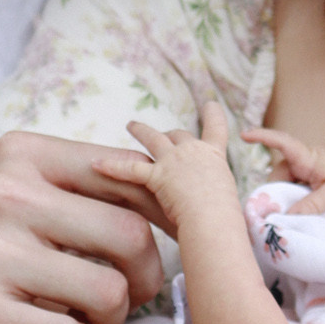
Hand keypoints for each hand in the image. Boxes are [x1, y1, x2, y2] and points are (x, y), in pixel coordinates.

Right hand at [0, 131, 165, 323]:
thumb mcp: (2, 192)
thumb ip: (73, 185)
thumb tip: (167, 188)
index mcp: (19, 154)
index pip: (128, 173)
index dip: (163, 214)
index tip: (163, 243)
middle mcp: (4, 194)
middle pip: (130, 235)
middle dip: (146, 275)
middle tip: (131, 295)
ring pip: (108, 291)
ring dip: (113, 318)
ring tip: (89, 321)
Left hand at [90, 101, 239, 235]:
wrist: (213, 218)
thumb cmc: (224, 217)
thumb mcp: (228, 201)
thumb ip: (219, 198)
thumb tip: (220, 216)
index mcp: (214, 157)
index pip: (217, 130)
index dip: (213, 116)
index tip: (210, 105)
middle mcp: (193, 152)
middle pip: (179, 134)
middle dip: (170, 133)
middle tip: (164, 133)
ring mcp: (173, 161)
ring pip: (153, 139)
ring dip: (141, 130)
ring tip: (131, 125)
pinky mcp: (156, 175)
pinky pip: (129, 170)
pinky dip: (112, 167)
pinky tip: (96, 164)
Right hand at [242, 124, 324, 212]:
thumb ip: (311, 205)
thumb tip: (286, 217)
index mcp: (307, 156)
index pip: (282, 142)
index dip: (262, 137)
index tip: (243, 135)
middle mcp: (302, 159)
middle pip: (277, 175)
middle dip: (273, 193)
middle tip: (274, 215)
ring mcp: (305, 167)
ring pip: (284, 183)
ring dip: (285, 197)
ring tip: (291, 215)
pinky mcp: (309, 176)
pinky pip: (293, 186)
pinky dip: (293, 197)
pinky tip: (298, 210)